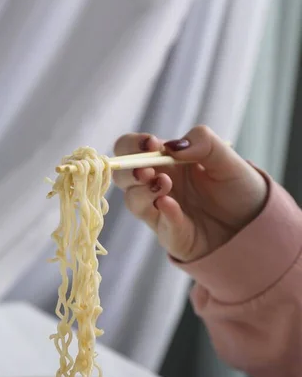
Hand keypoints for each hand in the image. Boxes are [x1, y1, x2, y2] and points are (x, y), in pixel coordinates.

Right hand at [113, 125, 267, 261]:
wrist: (255, 221)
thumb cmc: (238, 187)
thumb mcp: (226, 157)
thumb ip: (203, 142)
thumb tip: (171, 147)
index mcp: (165, 161)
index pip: (131, 149)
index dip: (133, 146)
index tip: (150, 144)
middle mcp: (157, 184)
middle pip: (121, 176)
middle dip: (128, 170)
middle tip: (147, 170)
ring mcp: (160, 211)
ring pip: (132, 201)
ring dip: (142, 191)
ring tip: (164, 185)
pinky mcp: (171, 234)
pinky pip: (160, 224)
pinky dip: (165, 214)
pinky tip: (172, 205)